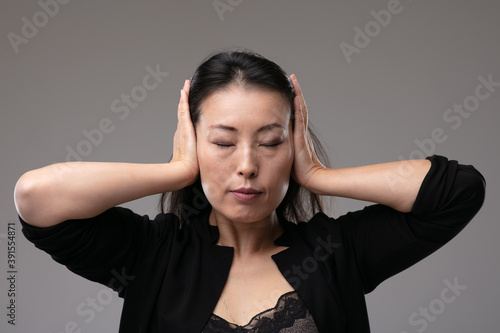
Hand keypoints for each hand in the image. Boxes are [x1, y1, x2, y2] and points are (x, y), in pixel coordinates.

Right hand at [171, 79, 198, 184]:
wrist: (184, 171)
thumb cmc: (192, 168)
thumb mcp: (200, 156)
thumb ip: (203, 153)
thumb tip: (209, 156)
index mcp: (185, 136)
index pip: (187, 119)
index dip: (187, 109)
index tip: (189, 99)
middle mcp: (182, 129)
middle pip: (184, 110)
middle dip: (185, 99)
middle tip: (187, 86)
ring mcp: (182, 127)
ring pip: (183, 107)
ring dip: (185, 95)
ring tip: (187, 84)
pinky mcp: (184, 127)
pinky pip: (184, 109)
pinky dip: (184, 99)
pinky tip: (185, 90)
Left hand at [290, 74, 324, 191]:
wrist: (310, 177)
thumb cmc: (299, 170)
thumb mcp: (287, 154)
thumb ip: (282, 146)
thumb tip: (269, 143)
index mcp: (298, 133)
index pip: (296, 112)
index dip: (293, 100)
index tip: (288, 88)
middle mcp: (301, 130)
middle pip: (300, 106)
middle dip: (296, 92)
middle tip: (292, 78)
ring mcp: (302, 132)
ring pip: (301, 108)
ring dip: (297, 94)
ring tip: (294, 81)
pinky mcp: (301, 136)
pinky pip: (300, 118)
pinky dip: (298, 107)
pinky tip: (296, 96)